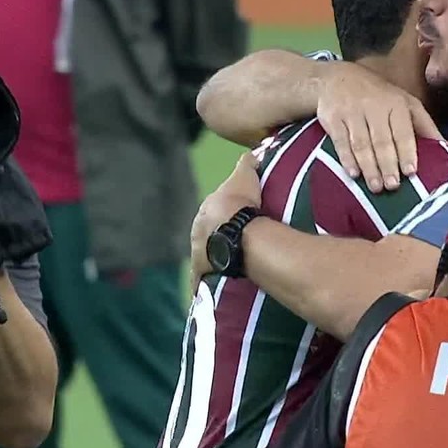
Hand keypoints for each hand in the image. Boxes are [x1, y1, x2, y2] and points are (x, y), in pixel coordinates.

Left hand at [190, 152, 261, 279]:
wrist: (235, 230)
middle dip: (215, 239)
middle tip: (231, 244)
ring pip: (205, 258)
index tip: (234, 220)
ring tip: (225, 267)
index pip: (213, 214)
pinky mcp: (204, 271)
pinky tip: (206, 292)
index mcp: (205, 212)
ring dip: (212, 261)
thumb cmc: (239, 203)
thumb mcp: (245, 176)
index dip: (224, 216)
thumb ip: (247, 164)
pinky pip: (203, 280)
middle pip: (206, 236)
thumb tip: (251, 154)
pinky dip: (204, 284)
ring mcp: (199, 253)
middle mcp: (197, 233)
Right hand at [316, 62, 441, 192]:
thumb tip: (446, 148)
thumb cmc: (378, 95)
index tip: (410, 171)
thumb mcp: (405, 102)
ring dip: (369, 167)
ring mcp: (352, 113)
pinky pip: (340, 142)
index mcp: (396, 104)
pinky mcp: (333, 119)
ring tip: (376, 187)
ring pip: (362, 144)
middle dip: (388, 165)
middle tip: (393, 186)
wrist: (338, 78)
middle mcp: (374, 107)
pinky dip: (347, 159)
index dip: (406, 152)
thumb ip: (424, 125)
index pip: (402, 131)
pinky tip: (353, 174)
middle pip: (381, 140)